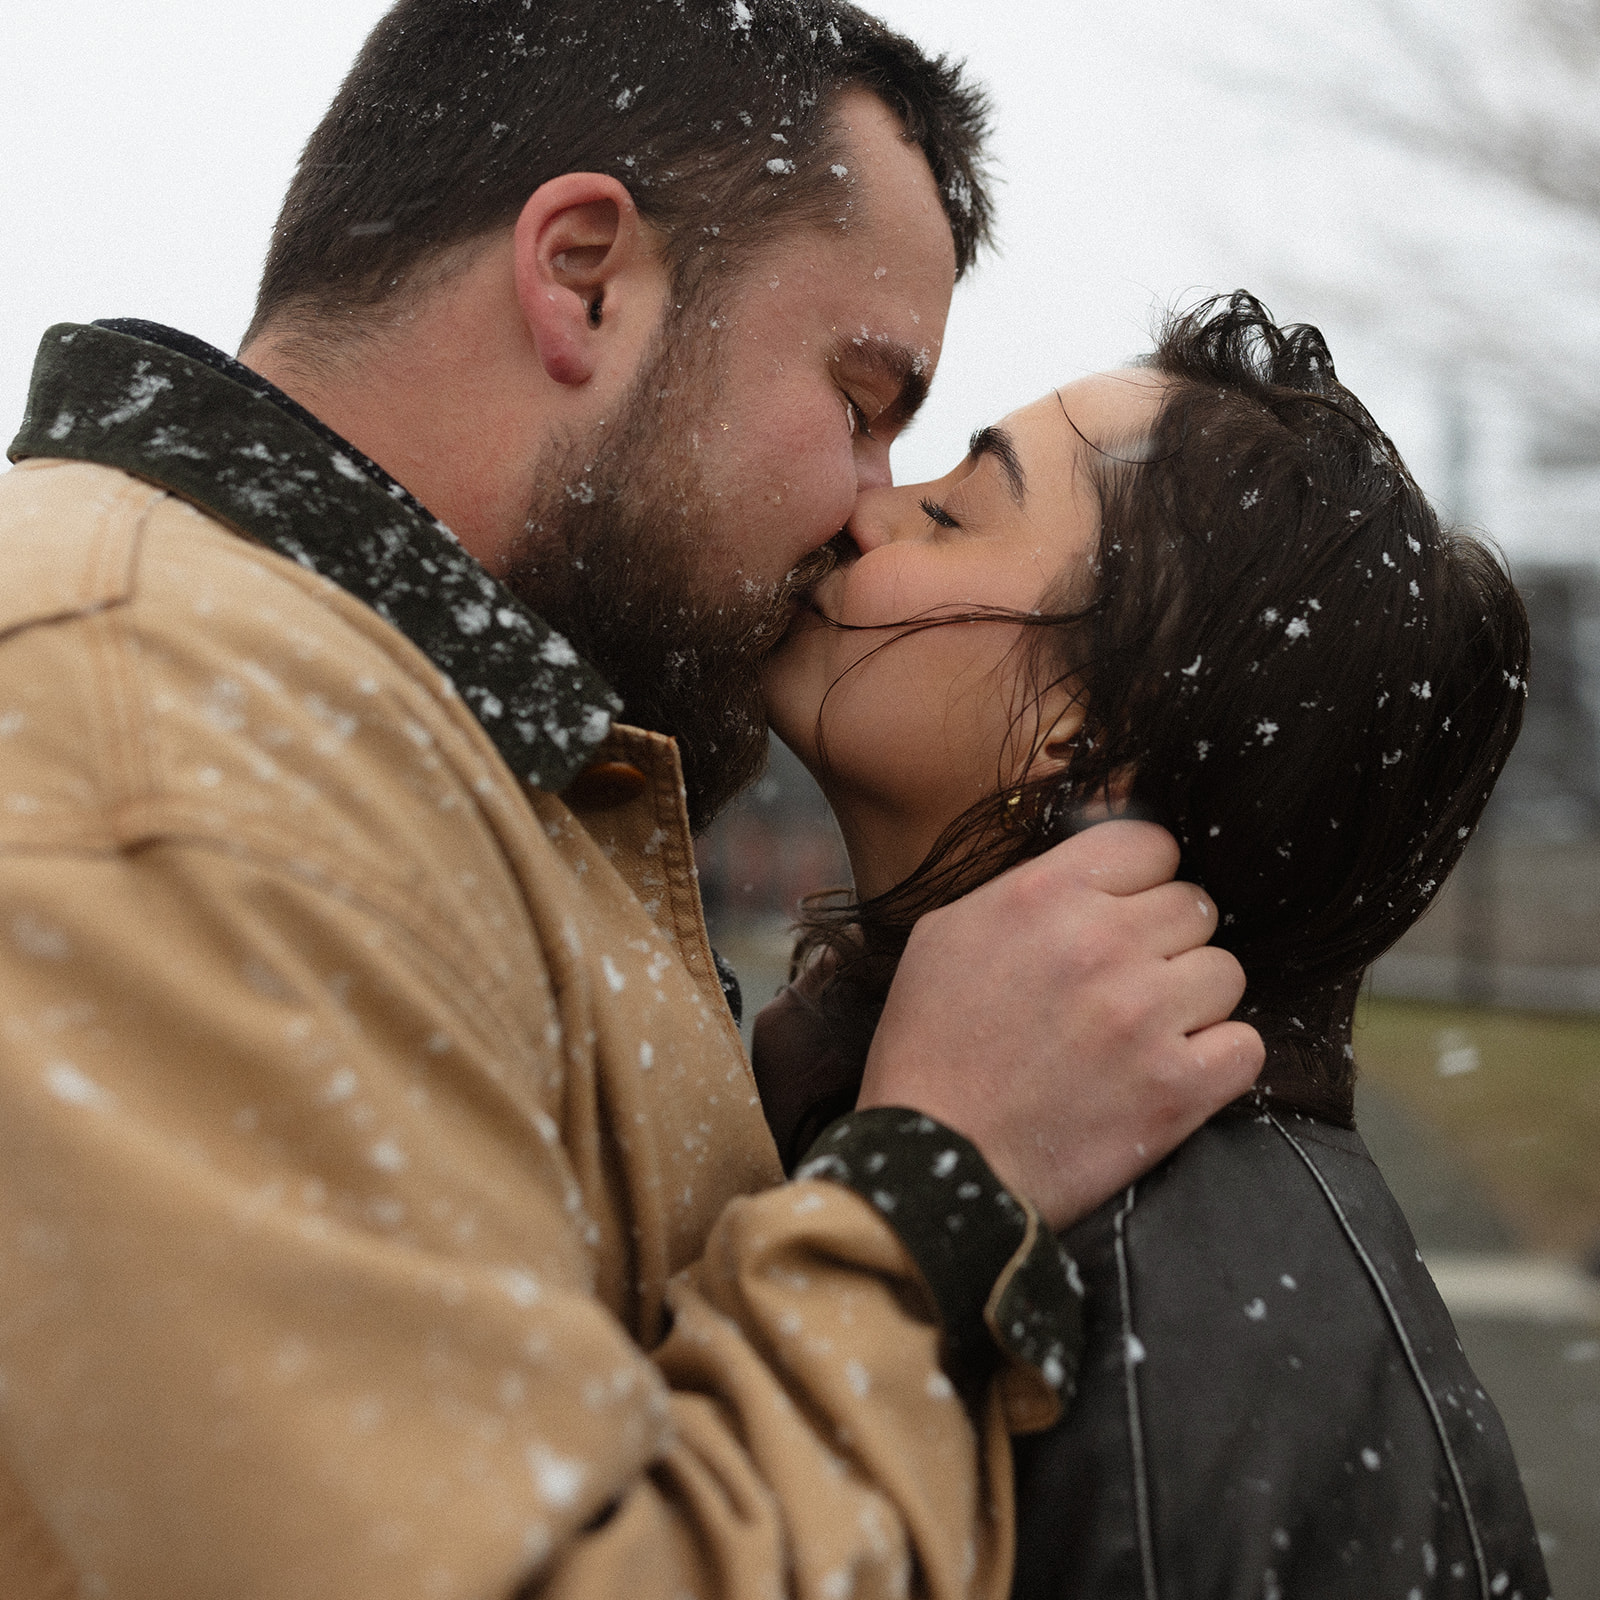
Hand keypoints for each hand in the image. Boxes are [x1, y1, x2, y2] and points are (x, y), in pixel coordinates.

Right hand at [856, 820, 1261, 1229]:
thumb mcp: (946, 933)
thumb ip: (1025, 887)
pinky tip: (1170, 1071)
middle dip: (1165, 941)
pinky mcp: (1176, 1089)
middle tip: (1123, 983)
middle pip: (1195, 905)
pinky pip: (1245, 1045)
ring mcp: (1145, 1016)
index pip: (1151, 843)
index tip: (1123, 912)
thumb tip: (1092, 871)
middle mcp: (1101, 943)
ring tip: (1142, 1032)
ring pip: (1226, 972)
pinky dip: (1216, 1059)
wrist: (931, 1160)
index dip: (1141, 878)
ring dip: (1192, 999)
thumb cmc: (928, 1047)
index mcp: (1043, 894)